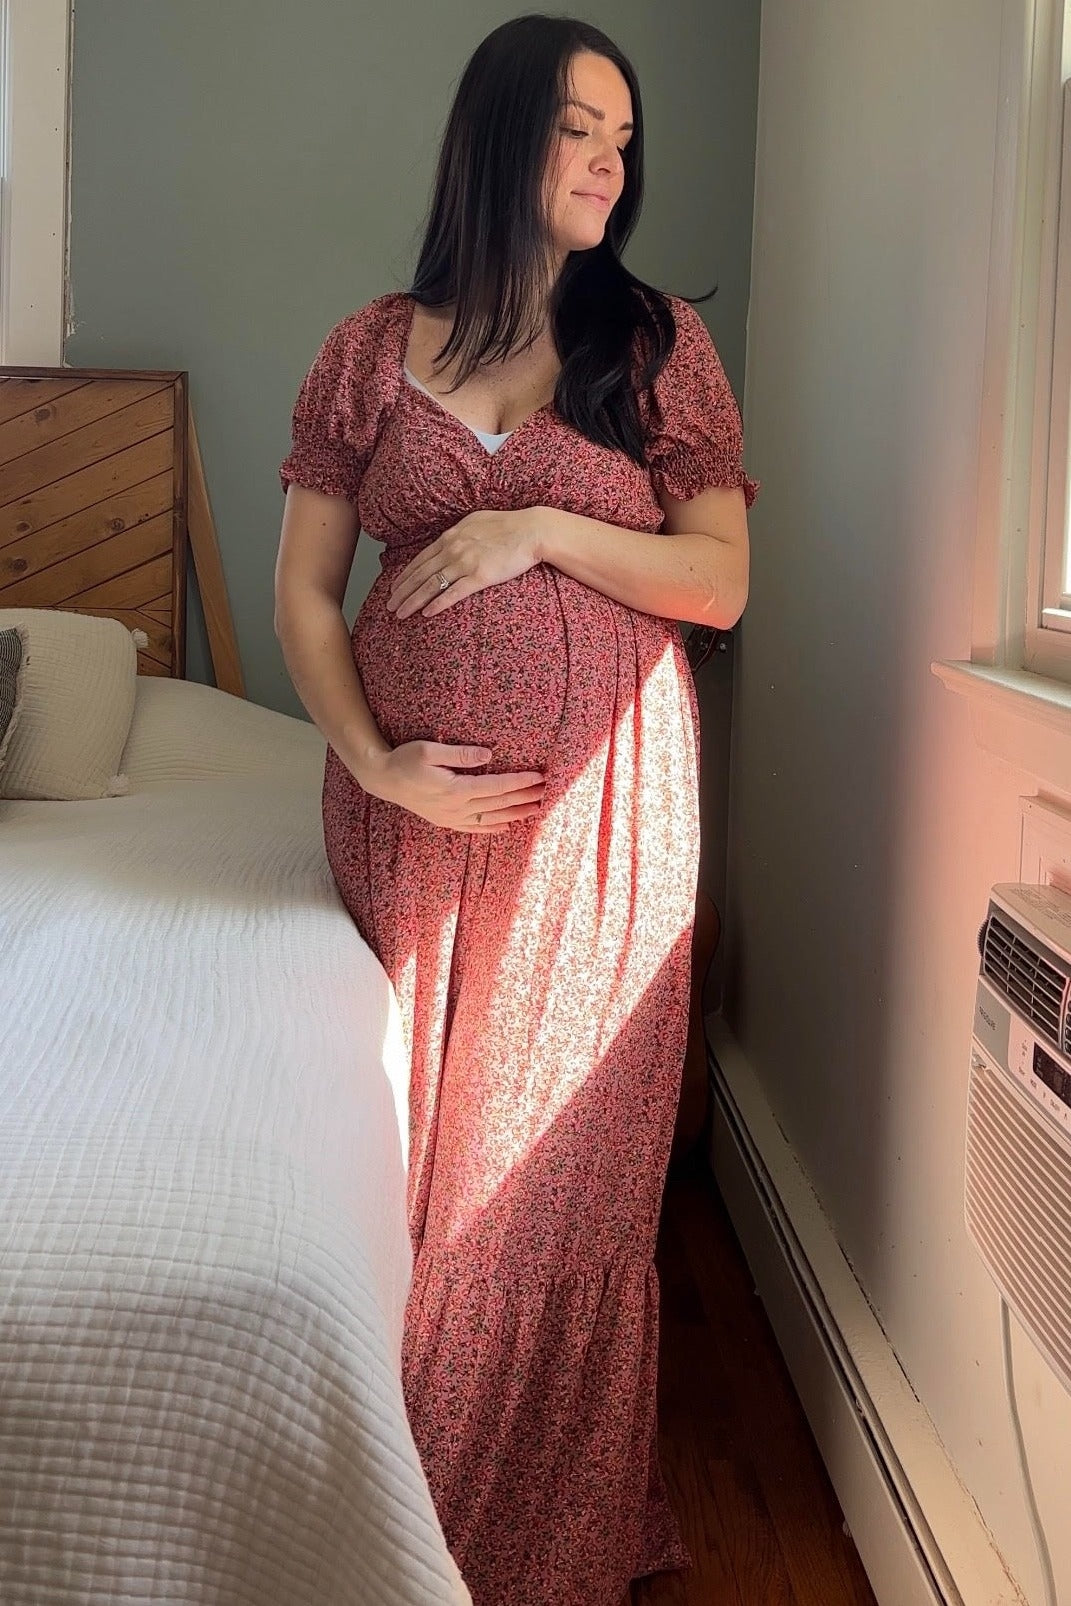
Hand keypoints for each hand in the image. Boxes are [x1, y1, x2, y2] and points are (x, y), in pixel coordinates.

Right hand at [360, 740, 544, 832]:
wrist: (381, 779)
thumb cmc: (404, 760)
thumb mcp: (429, 750)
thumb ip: (459, 753)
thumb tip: (488, 755)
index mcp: (456, 789)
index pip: (497, 786)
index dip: (520, 782)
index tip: (538, 777)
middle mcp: (456, 807)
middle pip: (498, 803)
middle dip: (524, 797)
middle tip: (547, 792)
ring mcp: (450, 817)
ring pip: (490, 818)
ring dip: (514, 814)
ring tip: (535, 810)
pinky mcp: (444, 820)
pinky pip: (473, 828)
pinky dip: (491, 828)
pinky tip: (506, 827)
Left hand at [386, 508, 544, 618]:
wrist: (531, 531)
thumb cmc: (508, 525)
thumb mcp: (476, 521)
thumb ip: (459, 533)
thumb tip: (449, 539)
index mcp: (451, 537)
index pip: (420, 559)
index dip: (405, 576)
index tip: (394, 587)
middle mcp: (453, 549)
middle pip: (420, 574)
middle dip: (402, 591)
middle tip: (389, 605)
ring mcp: (465, 563)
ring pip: (431, 585)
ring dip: (413, 601)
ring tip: (400, 613)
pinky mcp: (480, 576)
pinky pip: (453, 593)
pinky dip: (437, 603)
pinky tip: (426, 613)